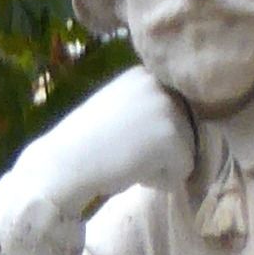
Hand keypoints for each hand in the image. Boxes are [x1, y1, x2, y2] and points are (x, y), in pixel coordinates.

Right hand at [0, 67, 196, 226]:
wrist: (65, 161)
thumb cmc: (85, 144)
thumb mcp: (119, 110)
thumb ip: (145, 109)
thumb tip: (180, 126)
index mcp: (144, 74)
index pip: (176, 112)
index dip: (154, 135)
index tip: (126, 139)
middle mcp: (159, 84)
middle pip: (185, 132)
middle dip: (160, 151)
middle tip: (124, 151)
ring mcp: (168, 108)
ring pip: (187, 152)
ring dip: (161, 166)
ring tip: (128, 159)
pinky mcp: (172, 136)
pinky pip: (184, 171)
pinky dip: (161, 180)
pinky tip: (133, 170)